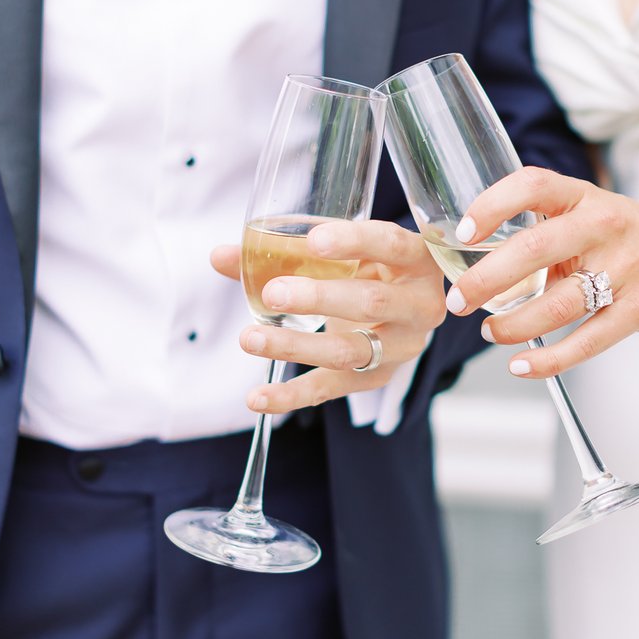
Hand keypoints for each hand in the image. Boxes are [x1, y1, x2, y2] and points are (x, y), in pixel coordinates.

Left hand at [211, 220, 446, 413]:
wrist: (403, 308)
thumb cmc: (368, 266)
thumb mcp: (344, 250)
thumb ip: (289, 248)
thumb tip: (220, 257)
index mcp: (417, 259)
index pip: (391, 245)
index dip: (355, 242)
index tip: (314, 240)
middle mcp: (419, 306)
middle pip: (372, 303)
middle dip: (319, 298)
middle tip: (272, 293)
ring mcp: (401, 348)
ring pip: (350, 351)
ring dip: (296, 345)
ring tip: (250, 338)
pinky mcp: (376, 378)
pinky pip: (332, 388)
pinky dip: (291, 395)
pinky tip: (257, 397)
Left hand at [444, 167, 638, 376]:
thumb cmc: (633, 236)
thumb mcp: (592, 212)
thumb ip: (545, 228)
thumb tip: (477, 256)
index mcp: (584, 197)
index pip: (532, 186)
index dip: (491, 205)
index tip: (463, 233)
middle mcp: (604, 227)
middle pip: (535, 250)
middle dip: (486, 279)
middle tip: (459, 300)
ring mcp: (625, 270)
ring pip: (558, 303)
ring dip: (513, 324)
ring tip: (490, 332)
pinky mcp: (638, 310)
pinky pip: (587, 341)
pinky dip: (549, 359)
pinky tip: (522, 364)